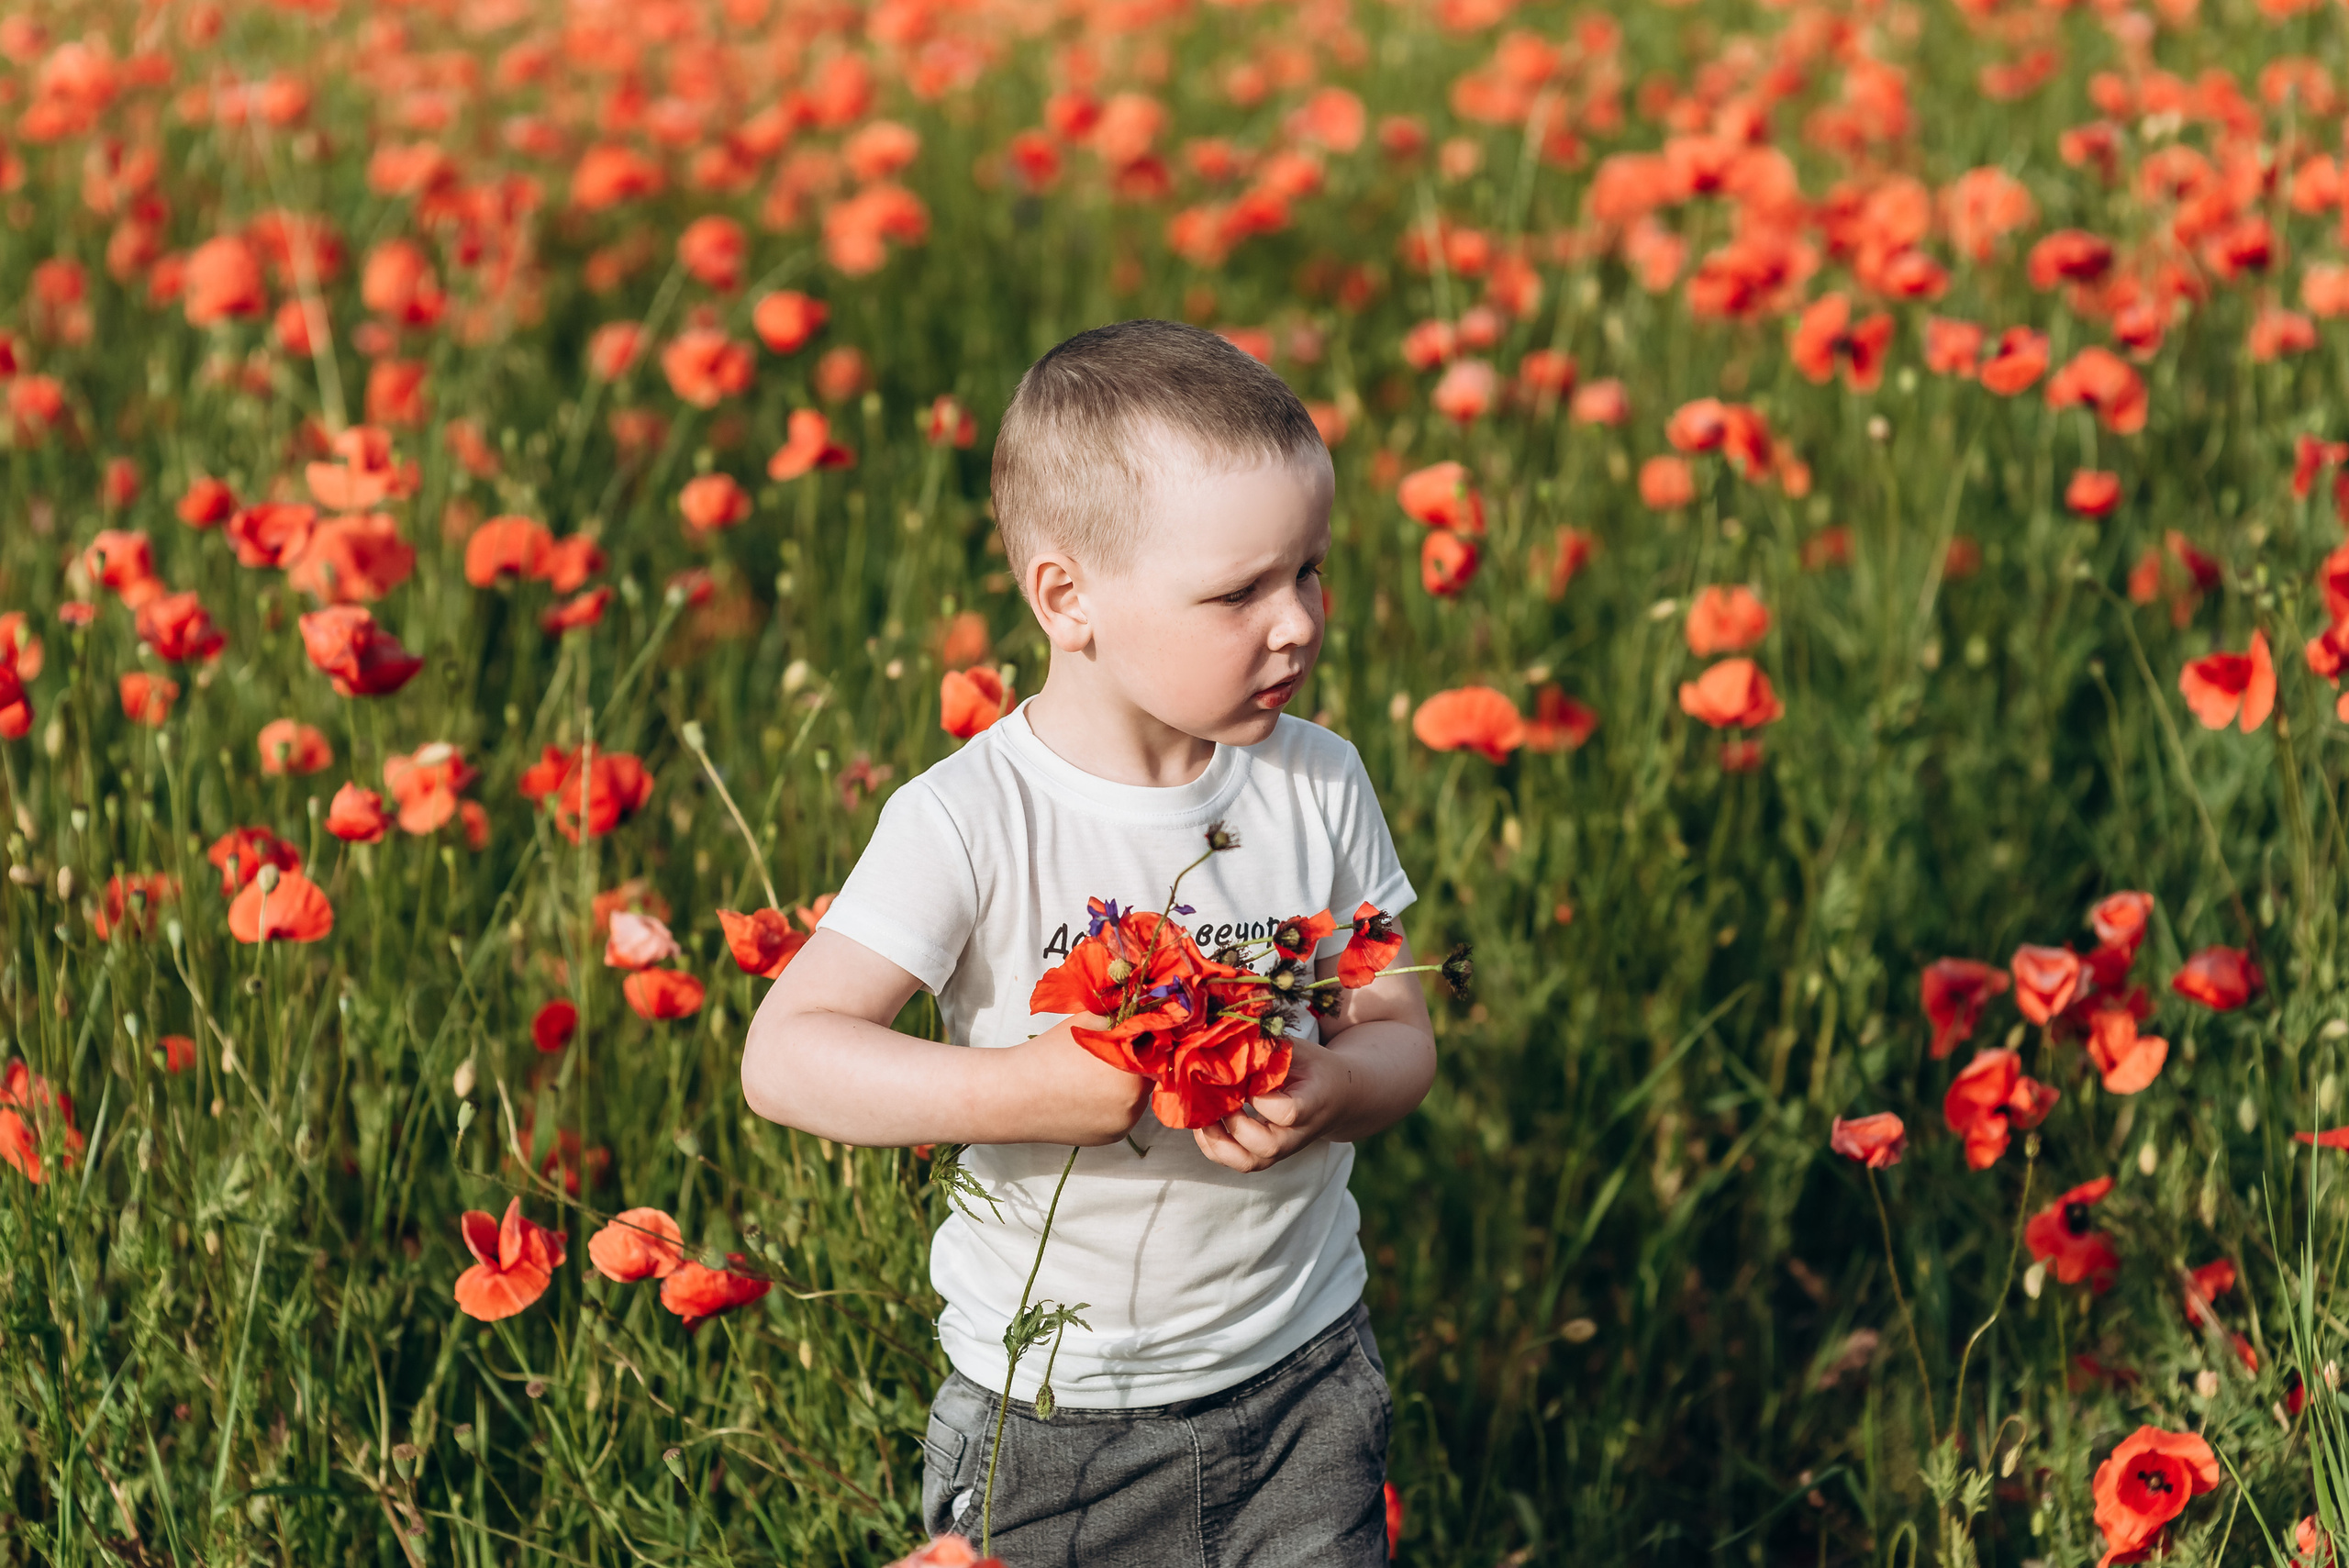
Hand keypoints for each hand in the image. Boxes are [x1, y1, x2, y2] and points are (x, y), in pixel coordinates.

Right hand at [1010, 1015, 1151, 1145]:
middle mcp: (1133, 1106)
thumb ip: (1123, 1016)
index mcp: (1132, 1073)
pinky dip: (1113, 1104)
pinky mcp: (1109, 1139)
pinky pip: (1122, 1115)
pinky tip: (1088, 1093)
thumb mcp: (1090, 1020)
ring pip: (1136, 1098)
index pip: (1157, 1053)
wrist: (1015, 1095)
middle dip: (1135, 1064)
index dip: (1144, 1042)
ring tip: (1094, 1074)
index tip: (1129, 1036)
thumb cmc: (1050, 1053)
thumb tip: (1146, 1010)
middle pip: (1148, 1077)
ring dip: (1125, 1085)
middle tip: (1110, 1053)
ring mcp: (1122, 1127)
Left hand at [1193, 1038, 1352, 1172]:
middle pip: (1267, 1145)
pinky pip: (1236, 1162)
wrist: (1336, 1097)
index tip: (1249, 1080)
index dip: (1262, 1099)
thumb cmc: (1313, 1068)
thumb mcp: (1298, 1051)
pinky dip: (1213, 1148)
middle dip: (1234, 1124)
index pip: (1287, 1112)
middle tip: (1218, 1099)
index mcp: (1312, 1104)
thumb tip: (1226, 1044)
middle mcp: (1297, 1134)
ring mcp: (1281, 1150)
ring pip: (1248, 1162)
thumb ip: (1268, 1049)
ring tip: (1202, 1117)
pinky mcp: (1265, 1155)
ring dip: (1217, 1142)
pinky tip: (1203, 1125)